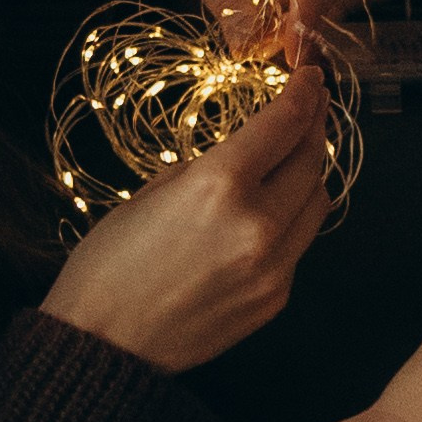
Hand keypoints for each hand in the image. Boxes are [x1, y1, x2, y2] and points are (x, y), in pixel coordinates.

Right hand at [40, 56, 332, 369]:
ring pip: (318, 204)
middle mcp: (258, 224)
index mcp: (220, 185)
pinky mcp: (276, 299)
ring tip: (295, 156)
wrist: (103, 344)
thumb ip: (209, 168)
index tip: (311, 77)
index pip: (284, 124)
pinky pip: (299, 245)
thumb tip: (245, 153)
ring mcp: (274, 267)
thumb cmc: (110, 263)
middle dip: (314, 127)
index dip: (304, 93)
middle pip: (312, 160)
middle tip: (311, 106)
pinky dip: (292, 219)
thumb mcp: (152, 192)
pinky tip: (270, 210)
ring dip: (311, 173)